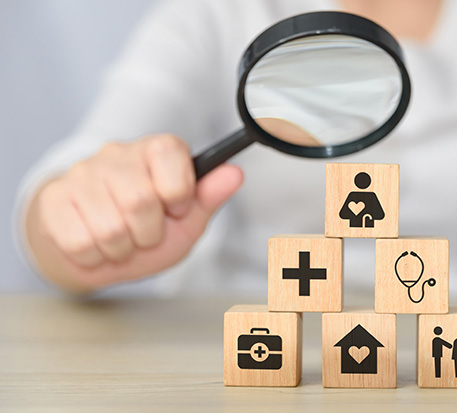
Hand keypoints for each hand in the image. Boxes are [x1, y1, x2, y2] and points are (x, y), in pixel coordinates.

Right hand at [26, 135, 243, 292]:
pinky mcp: (53, 200)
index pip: (169, 153)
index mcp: (154, 150)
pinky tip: (97, 245)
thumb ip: (209, 196)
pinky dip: (95, 256)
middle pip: (139, 200)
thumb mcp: (187, 218)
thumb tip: (234, 173)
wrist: (98, 248)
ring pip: (109, 227)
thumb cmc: (147, 229)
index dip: (178, 193)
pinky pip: (80, 242)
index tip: (177, 209)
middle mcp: (115, 154)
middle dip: (149, 232)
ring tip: (122, 241)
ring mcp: (80, 174)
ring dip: (122, 248)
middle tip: (146, 233)